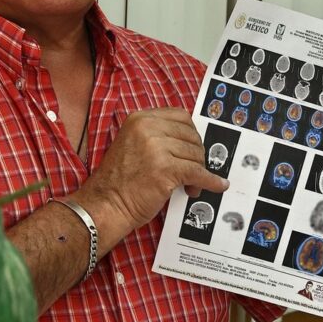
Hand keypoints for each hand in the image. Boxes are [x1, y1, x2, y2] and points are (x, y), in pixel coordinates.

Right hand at [72, 108, 228, 246]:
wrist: (105, 204)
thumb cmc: (119, 181)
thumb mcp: (133, 144)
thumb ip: (158, 136)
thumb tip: (192, 143)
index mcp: (140, 119)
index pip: (180, 116)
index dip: (191, 134)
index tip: (191, 148)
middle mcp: (147, 128)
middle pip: (191, 135)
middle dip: (196, 154)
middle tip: (191, 172)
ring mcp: (156, 147)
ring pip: (195, 154)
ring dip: (198, 171)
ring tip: (189, 185)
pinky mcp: (165, 169)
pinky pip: (198, 172)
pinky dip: (210, 181)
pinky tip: (217, 185)